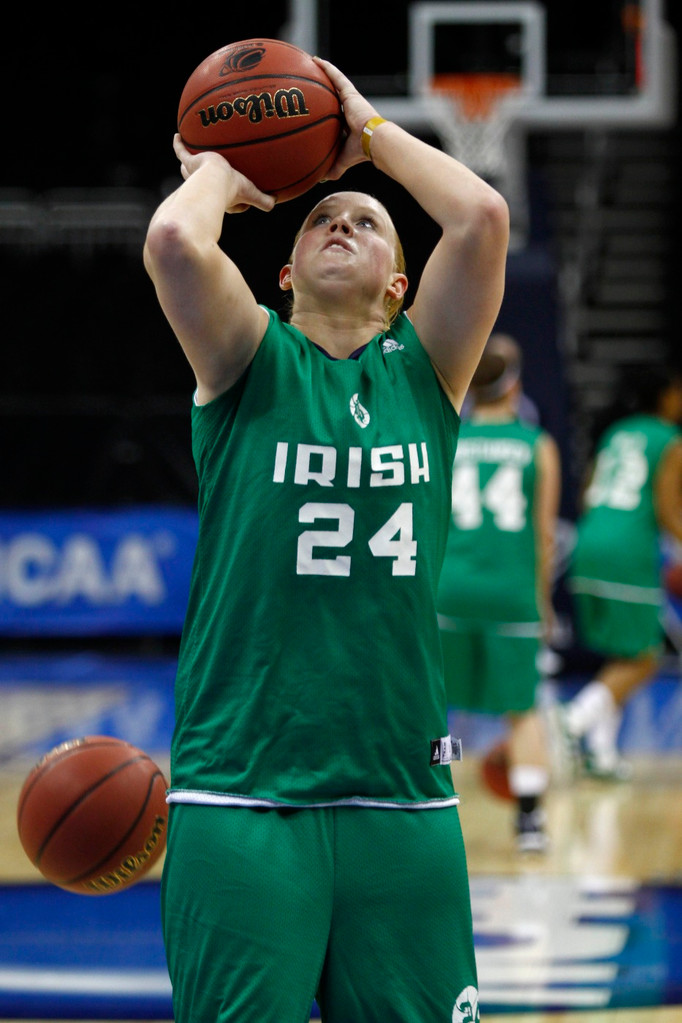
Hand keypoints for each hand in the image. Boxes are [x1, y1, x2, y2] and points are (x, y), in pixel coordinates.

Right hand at [172, 134, 275, 213]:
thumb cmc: (232, 189)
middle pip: (204, 183)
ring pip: (190, 171)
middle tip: (211, 173)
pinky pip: (181, 152)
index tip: (243, 194)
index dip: (236, 200)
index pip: (227, 198)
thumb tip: (275, 201)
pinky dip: (178, 145)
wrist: (214, 181)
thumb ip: (263, 200)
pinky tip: (178, 135)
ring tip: (191, 156)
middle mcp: (204, 185)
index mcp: (220, 196)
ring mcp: (195, 174)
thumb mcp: (251, 193)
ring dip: (190, 165)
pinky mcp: (189, 162)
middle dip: (206, 181)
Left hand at [312, 57, 382, 178]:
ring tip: (309, 64)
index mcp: (347, 124)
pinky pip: (335, 77)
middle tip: (309, 84)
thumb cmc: (360, 153)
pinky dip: (326, 68)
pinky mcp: (350, 93)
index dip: (325, 112)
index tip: (316, 109)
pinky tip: (315, 60)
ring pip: (333, 82)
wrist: (372, 141)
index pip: (334, 115)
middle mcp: (348, 109)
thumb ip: (331, 169)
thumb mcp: (342, 161)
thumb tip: (319, 179)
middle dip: (322, 89)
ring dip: (323, 73)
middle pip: (332, 96)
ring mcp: (350, 100)